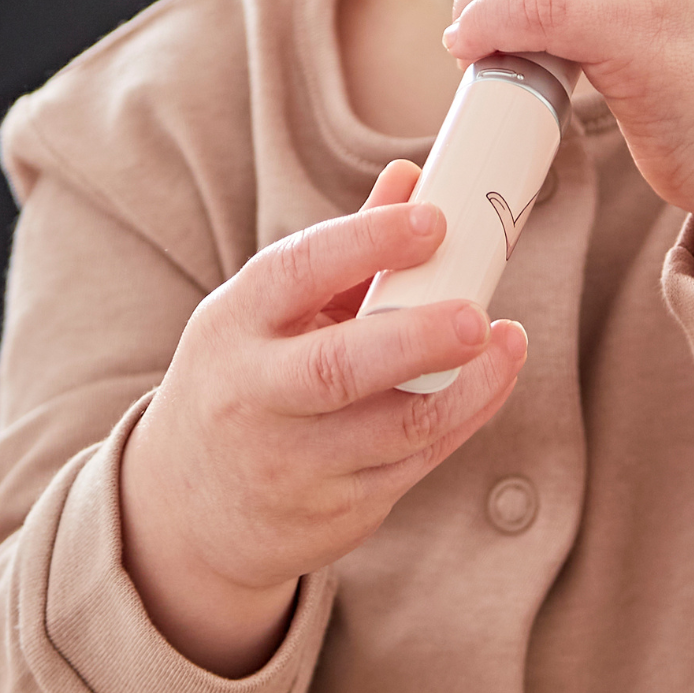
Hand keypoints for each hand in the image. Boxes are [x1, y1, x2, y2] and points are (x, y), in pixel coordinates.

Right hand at [119, 159, 527, 676]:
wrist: (185, 513)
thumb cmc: (245, 380)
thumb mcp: (267, 312)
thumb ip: (344, 251)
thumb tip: (412, 179)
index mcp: (234, 326)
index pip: (295, 273)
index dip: (367, 242)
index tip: (433, 220)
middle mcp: (255, 398)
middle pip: (338, 369)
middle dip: (416, 339)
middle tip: (476, 314)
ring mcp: (293, 464)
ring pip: (393, 430)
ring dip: (465, 386)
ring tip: (508, 342)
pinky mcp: (335, 512)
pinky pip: (414, 465)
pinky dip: (464, 418)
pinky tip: (493, 379)